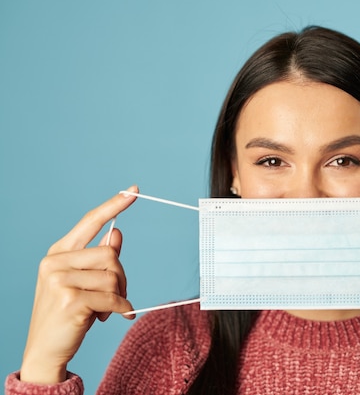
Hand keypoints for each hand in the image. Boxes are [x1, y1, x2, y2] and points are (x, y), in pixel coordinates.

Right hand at [20, 187, 137, 383]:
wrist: (45, 350)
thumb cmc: (68, 313)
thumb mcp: (82, 281)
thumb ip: (98, 258)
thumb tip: (117, 233)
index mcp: (58, 252)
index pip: (90, 221)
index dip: (114, 205)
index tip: (134, 190)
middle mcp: (55, 262)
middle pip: (110, 254)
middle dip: (121, 277)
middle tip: (116, 296)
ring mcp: (59, 280)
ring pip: (113, 277)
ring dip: (118, 296)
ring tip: (105, 309)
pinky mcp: (70, 300)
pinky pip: (112, 298)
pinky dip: (120, 309)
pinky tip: (113, 316)